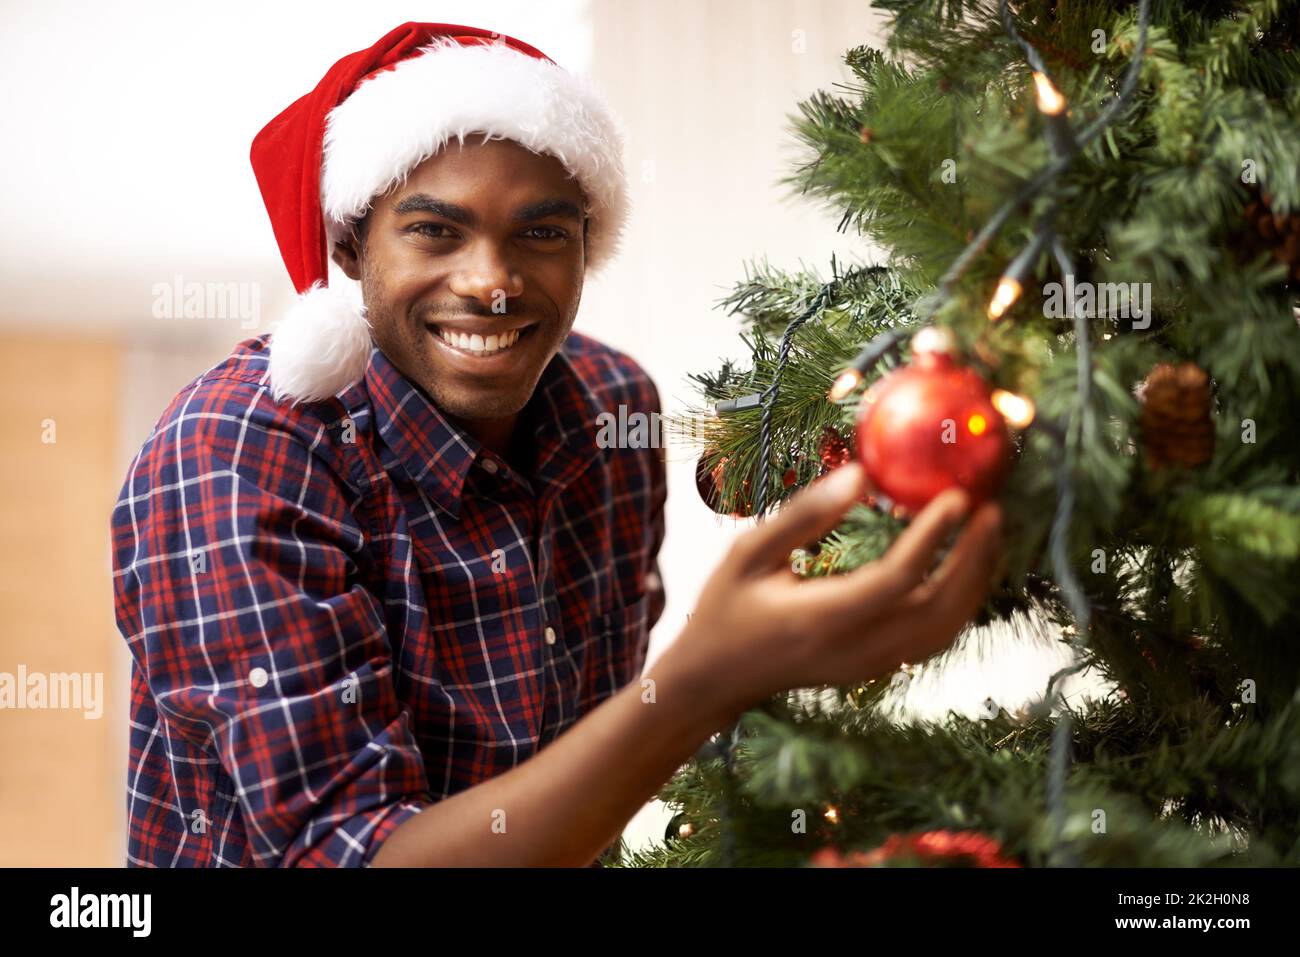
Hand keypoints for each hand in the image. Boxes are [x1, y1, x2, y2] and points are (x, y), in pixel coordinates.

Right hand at [671, 461, 1003, 717]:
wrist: (717, 677)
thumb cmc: (726, 606)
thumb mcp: (748, 552)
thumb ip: (804, 515)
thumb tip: (862, 473)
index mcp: (821, 618)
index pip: (896, 579)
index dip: (933, 537)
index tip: (955, 496)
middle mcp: (855, 648)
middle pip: (937, 608)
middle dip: (974, 558)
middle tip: (990, 509)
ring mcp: (870, 665)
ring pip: (945, 628)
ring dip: (975, 580)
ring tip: (988, 532)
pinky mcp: (877, 668)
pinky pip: (934, 636)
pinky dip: (959, 601)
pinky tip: (963, 565)